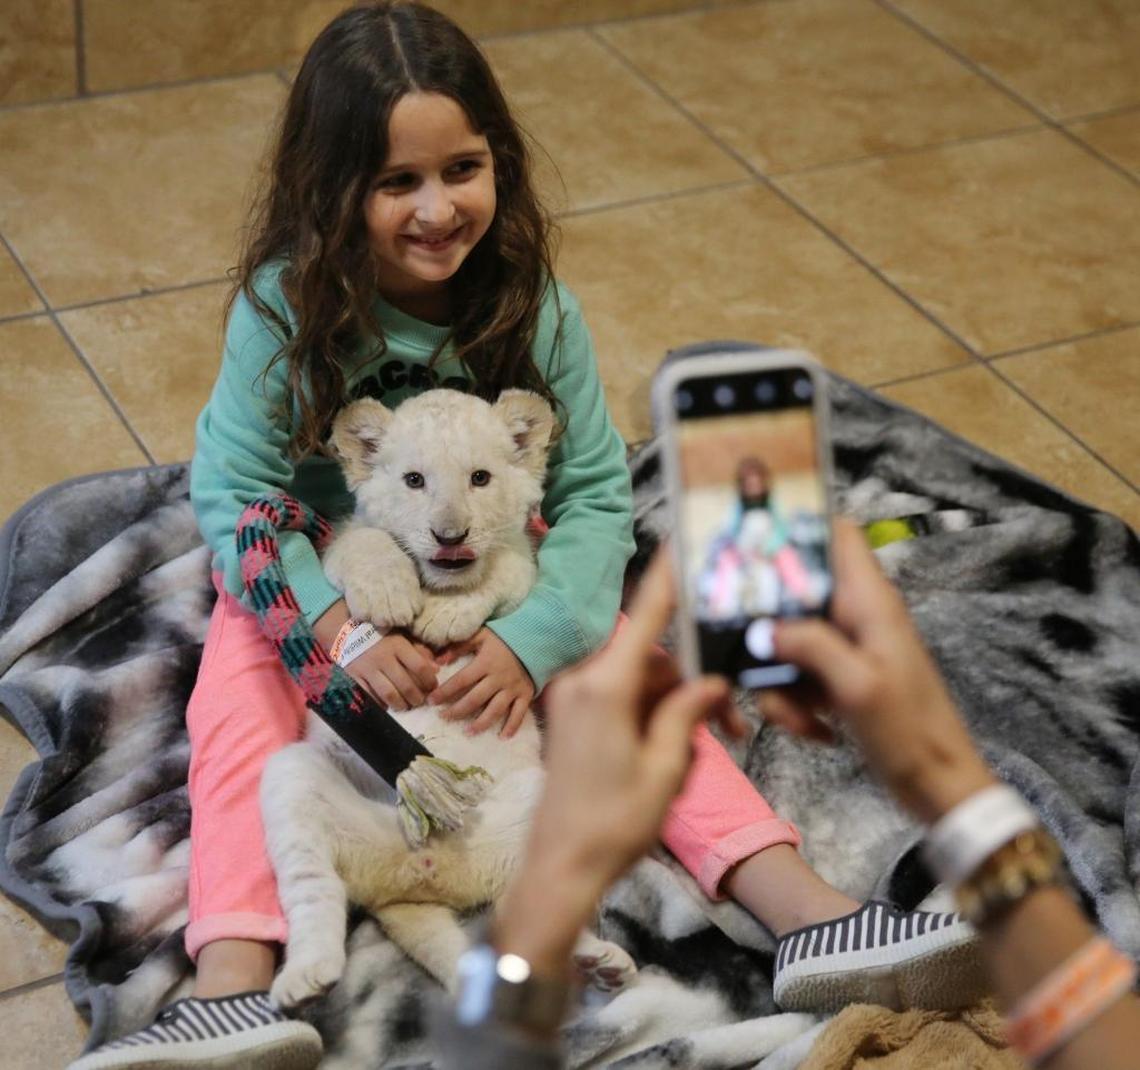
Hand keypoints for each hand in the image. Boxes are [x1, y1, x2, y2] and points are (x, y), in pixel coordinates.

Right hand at [314, 599, 437, 710]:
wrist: (347, 631)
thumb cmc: (381, 634)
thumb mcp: (402, 636)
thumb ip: (419, 651)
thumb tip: (436, 669)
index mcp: (397, 645)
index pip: (419, 667)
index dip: (429, 680)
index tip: (433, 686)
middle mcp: (383, 658)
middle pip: (406, 685)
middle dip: (417, 698)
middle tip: (421, 701)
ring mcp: (367, 670)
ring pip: (389, 694)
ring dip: (401, 704)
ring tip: (406, 706)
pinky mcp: (354, 678)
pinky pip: (370, 697)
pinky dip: (380, 704)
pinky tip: (387, 705)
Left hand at [431, 628, 534, 736]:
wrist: (537, 638)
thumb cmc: (506, 637)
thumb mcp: (481, 635)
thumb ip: (459, 646)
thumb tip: (438, 661)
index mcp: (485, 663)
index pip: (461, 680)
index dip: (445, 692)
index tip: (431, 701)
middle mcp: (498, 678)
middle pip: (474, 699)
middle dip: (457, 710)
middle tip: (443, 718)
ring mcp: (512, 688)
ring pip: (494, 710)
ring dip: (480, 723)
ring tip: (468, 732)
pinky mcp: (526, 694)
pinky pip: (519, 713)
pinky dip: (512, 726)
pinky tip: (503, 737)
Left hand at [492, 550, 742, 975]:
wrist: (559, 866)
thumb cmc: (613, 823)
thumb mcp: (666, 769)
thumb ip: (689, 714)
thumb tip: (713, 681)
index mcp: (605, 687)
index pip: (646, 615)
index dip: (667, 576)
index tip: (682, 539)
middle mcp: (583, 681)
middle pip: (652, 657)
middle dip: (693, 682)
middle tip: (733, 723)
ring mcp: (574, 698)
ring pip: (640, 680)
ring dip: (675, 705)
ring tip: (706, 749)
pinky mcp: (573, 716)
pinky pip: (621, 698)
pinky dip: (651, 715)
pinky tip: (674, 751)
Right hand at [770, 518, 995, 821]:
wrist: (938, 787)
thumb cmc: (910, 733)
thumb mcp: (858, 687)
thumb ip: (812, 645)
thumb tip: (764, 627)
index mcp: (869, 602)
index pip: (839, 533)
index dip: (799, 529)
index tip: (756, 551)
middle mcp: (856, 615)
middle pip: (794, 594)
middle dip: (769, 629)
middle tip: (762, 663)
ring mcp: (847, 647)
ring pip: (788, 640)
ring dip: (780, 680)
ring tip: (799, 717)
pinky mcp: (839, 677)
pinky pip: (798, 675)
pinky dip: (794, 701)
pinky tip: (814, 729)